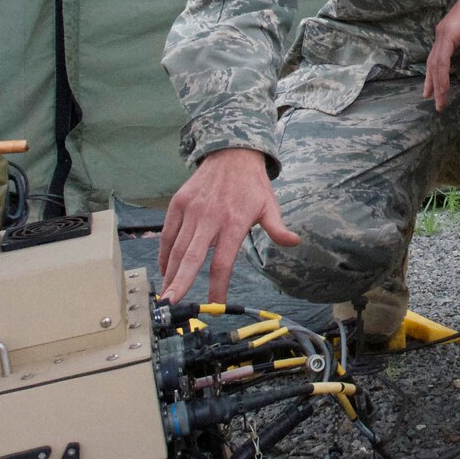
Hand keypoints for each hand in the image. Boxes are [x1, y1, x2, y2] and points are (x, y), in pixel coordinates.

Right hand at [157, 147, 298, 303]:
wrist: (231, 154)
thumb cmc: (252, 185)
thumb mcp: (269, 205)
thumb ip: (277, 227)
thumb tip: (294, 242)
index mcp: (234, 222)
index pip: (223, 261)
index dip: (218, 285)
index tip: (215, 304)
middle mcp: (210, 217)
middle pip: (192, 257)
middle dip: (180, 282)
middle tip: (171, 304)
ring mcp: (191, 210)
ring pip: (177, 248)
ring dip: (170, 273)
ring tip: (166, 294)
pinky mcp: (178, 203)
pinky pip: (168, 233)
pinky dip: (164, 253)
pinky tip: (165, 270)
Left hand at [423, 0, 459, 110]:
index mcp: (447, 35)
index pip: (437, 59)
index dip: (435, 76)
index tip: (434, 93)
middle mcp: (441, 34)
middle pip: (433, 63)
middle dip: (433, 84)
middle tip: (433, 102)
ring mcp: (443, 32)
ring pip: (436, 63)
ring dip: (437, 83)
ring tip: (439, 100)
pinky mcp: (449, 32)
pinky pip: (443, 58)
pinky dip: (442, 74)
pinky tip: (443, 86)